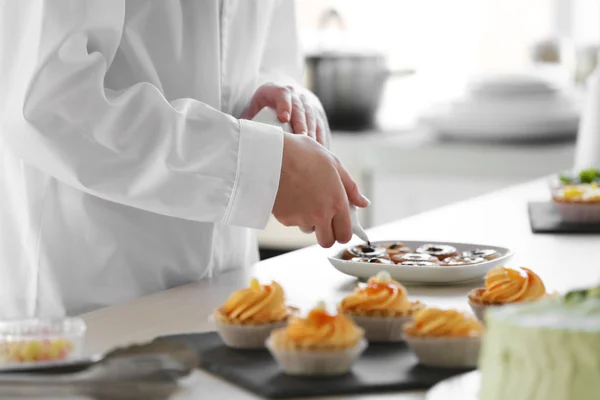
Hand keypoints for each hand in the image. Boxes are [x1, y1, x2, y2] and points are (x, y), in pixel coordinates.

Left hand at [241, 83, 328, 146]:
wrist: (281, 95)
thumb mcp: (253, 109)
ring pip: (312, 115)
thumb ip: (246, 122)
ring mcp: (307, 102)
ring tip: (312, 146)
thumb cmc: (262, 108)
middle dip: (301, 122)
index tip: (283, 118)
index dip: (283, 105)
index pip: (281, 94)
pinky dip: (321, 135)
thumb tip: (236, 139)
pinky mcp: (316, 111)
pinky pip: (320, 123)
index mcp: (275, 90)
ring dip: (313, 131)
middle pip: (299, 107)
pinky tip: (321, 148)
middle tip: (301, 137)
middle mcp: (294, 94)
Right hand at [273, 133, 369, 247]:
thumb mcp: (333, 163)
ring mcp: (302, 218)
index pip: (345, 234)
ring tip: (302, 196)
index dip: (342, 232)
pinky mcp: (285, 219)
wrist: (271, 155)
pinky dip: (292, 212)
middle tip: (322, 220)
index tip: (338, 225)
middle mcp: (321, 214)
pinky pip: (292, 221)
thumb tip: (363, 202)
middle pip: (327, 241)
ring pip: (308, 229)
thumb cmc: (302, 154)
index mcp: (337, 202)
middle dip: (326, 234)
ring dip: (308, 220)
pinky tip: (289, 194)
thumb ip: (350, 187)